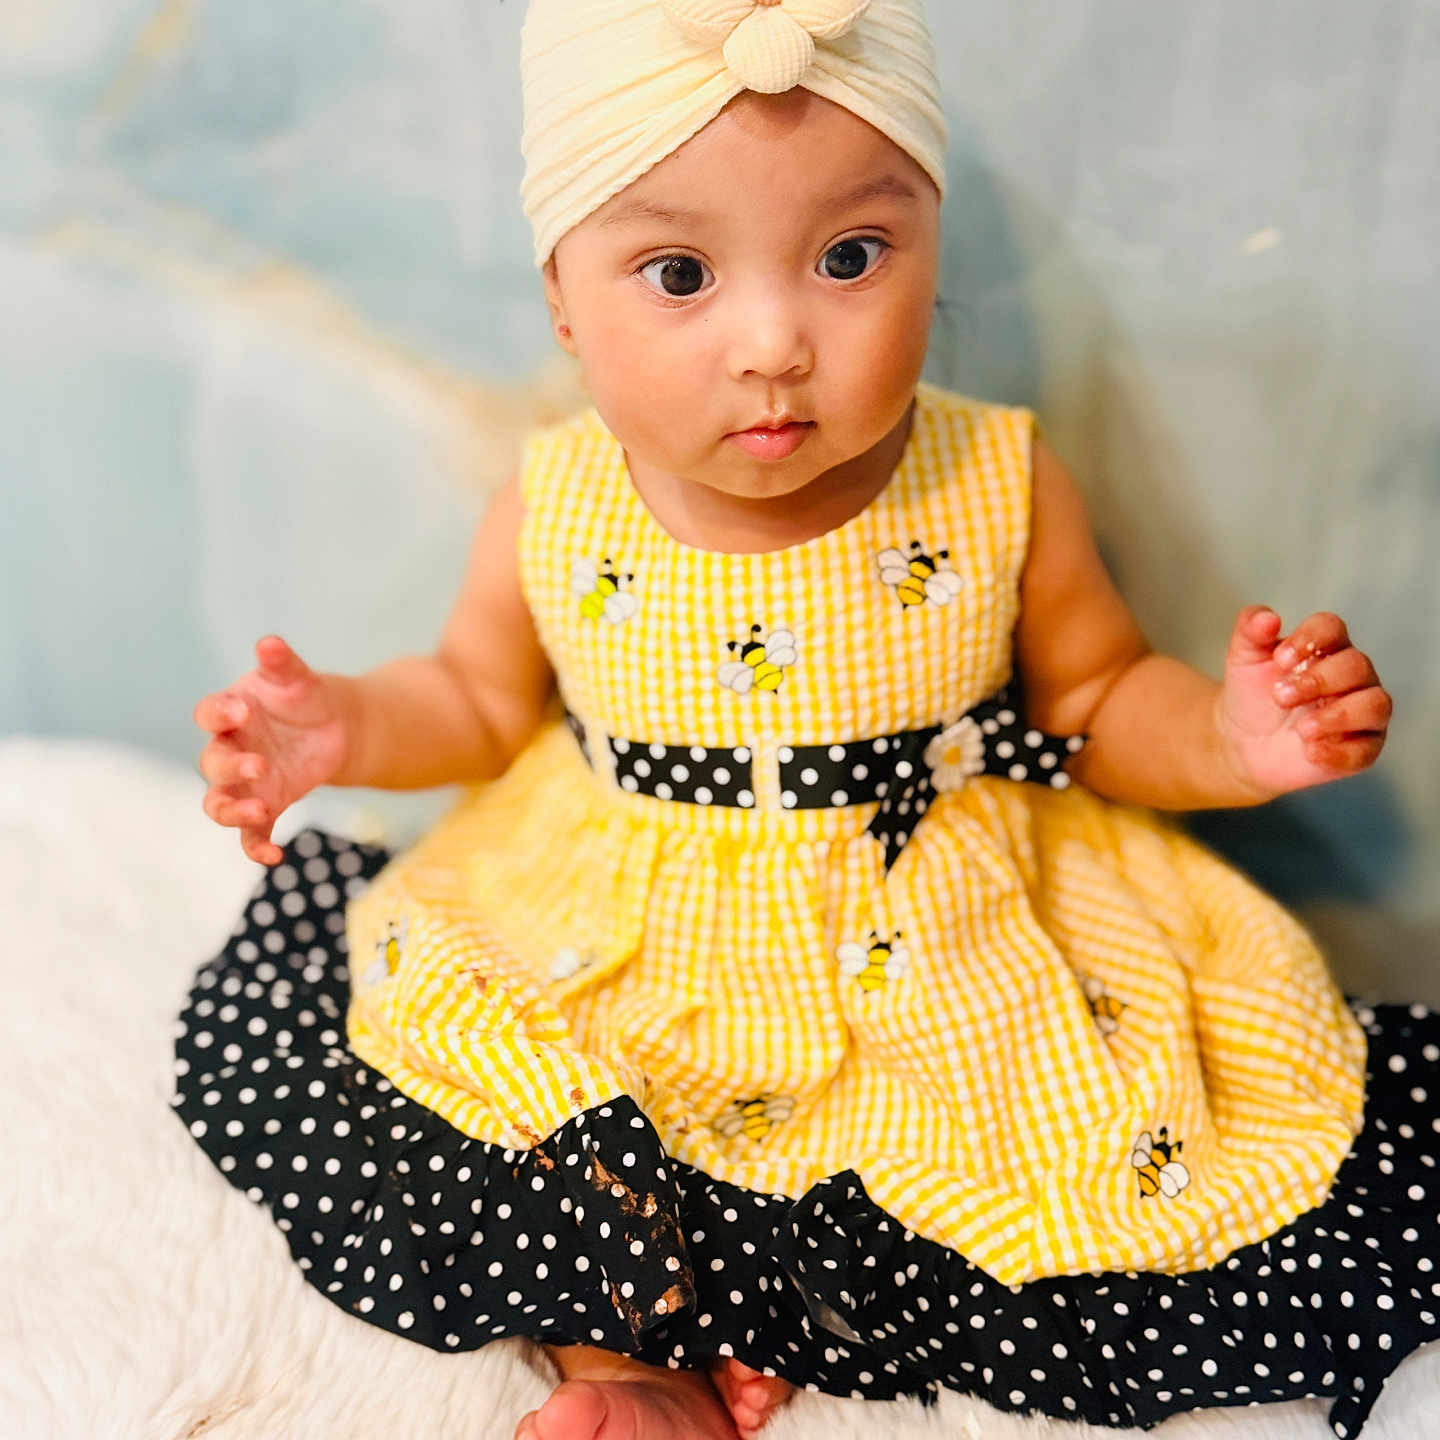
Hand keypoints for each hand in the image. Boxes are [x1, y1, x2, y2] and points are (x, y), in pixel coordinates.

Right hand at [193, 636, 350, 863]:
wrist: (335, 726)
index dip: (218, 714)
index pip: (209, 714)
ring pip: (219, 803)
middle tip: (261, 765)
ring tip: (260, 810)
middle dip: (231, 767)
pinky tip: (274, 857)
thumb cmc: (306, 695)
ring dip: (232, 810)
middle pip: (212, 763)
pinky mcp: (266, 805)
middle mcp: (229, 750)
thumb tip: (269, 643)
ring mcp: (244, 783)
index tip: (239, 712)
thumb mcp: (297, 677)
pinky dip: (256, 847)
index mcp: (230, 713)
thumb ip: (282, 663)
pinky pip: (251, 833)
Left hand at [1217, 606, 1391, 800]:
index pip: (1332, 627)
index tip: (1279, 659)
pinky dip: (1340, 751)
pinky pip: (1367, 748)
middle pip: (1355, 665)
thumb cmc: (1252, 694)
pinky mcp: (1363, 747)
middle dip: (1317, 681)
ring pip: (1374, 704)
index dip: (1309, 639)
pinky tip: (1310, 751)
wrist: (1243, 742)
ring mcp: (1362, 711)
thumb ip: (1250, 631)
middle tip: (1280, 696)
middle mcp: (1353, 675)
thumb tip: (1267, 617)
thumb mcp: (1244, 660)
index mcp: (1326, 646)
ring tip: (1301, 729)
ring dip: (1337, 716)